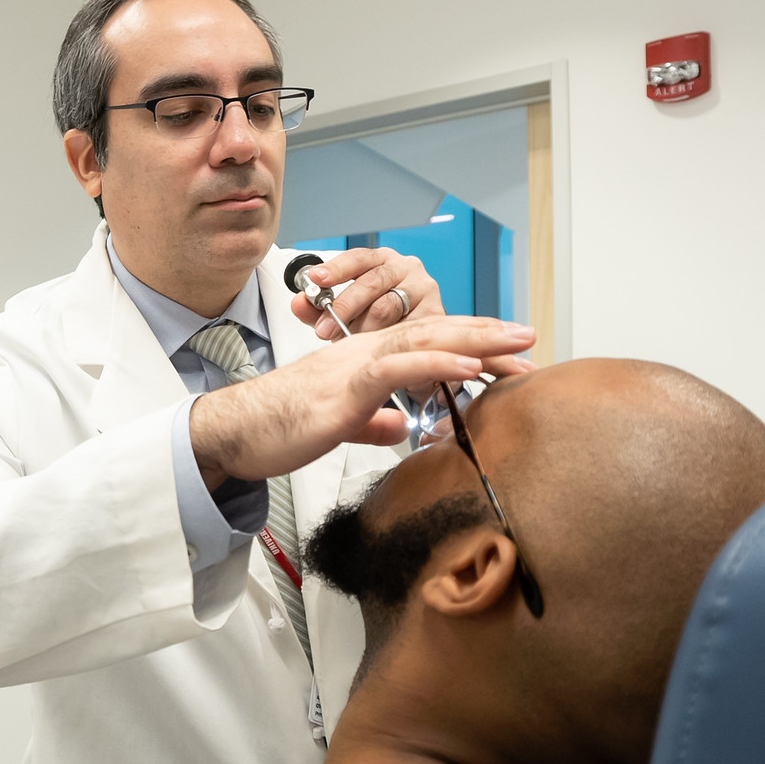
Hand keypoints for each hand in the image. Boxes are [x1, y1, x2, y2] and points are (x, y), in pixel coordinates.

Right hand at [190, 316, 535, 488]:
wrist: (234, 432)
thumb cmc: (276, 427)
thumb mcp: (339, 423)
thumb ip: (370, 419)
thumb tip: (397, 425)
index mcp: (364, 360)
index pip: (428, 343)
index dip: (472, 344)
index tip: (510, 354)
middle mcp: (364, 353)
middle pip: (435, 332)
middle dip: (488, 335)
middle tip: (530, 339)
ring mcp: (355, 367)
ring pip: (424, 340)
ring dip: (475, 340)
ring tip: (516, 345)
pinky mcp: (344, 388)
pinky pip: (397, 368)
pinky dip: (437, 364)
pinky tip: (468, 366)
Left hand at [289, 247, 443, 339]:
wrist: (414, 346)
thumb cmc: (378, 323)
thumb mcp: (344, 315)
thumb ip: (317, 310)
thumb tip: (298, 303)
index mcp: (381, 261)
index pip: (358, 258)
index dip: (336, 268)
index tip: (317, 279)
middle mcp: (405, 268)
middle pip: (372, 282)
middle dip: (344, 307)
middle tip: (325, 329)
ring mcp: (424, 288)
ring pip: (387, 307)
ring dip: (364, 328)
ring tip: (352, 342)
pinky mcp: (437, 312)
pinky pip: (406, 327)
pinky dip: (388, 340)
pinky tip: (378, 349)